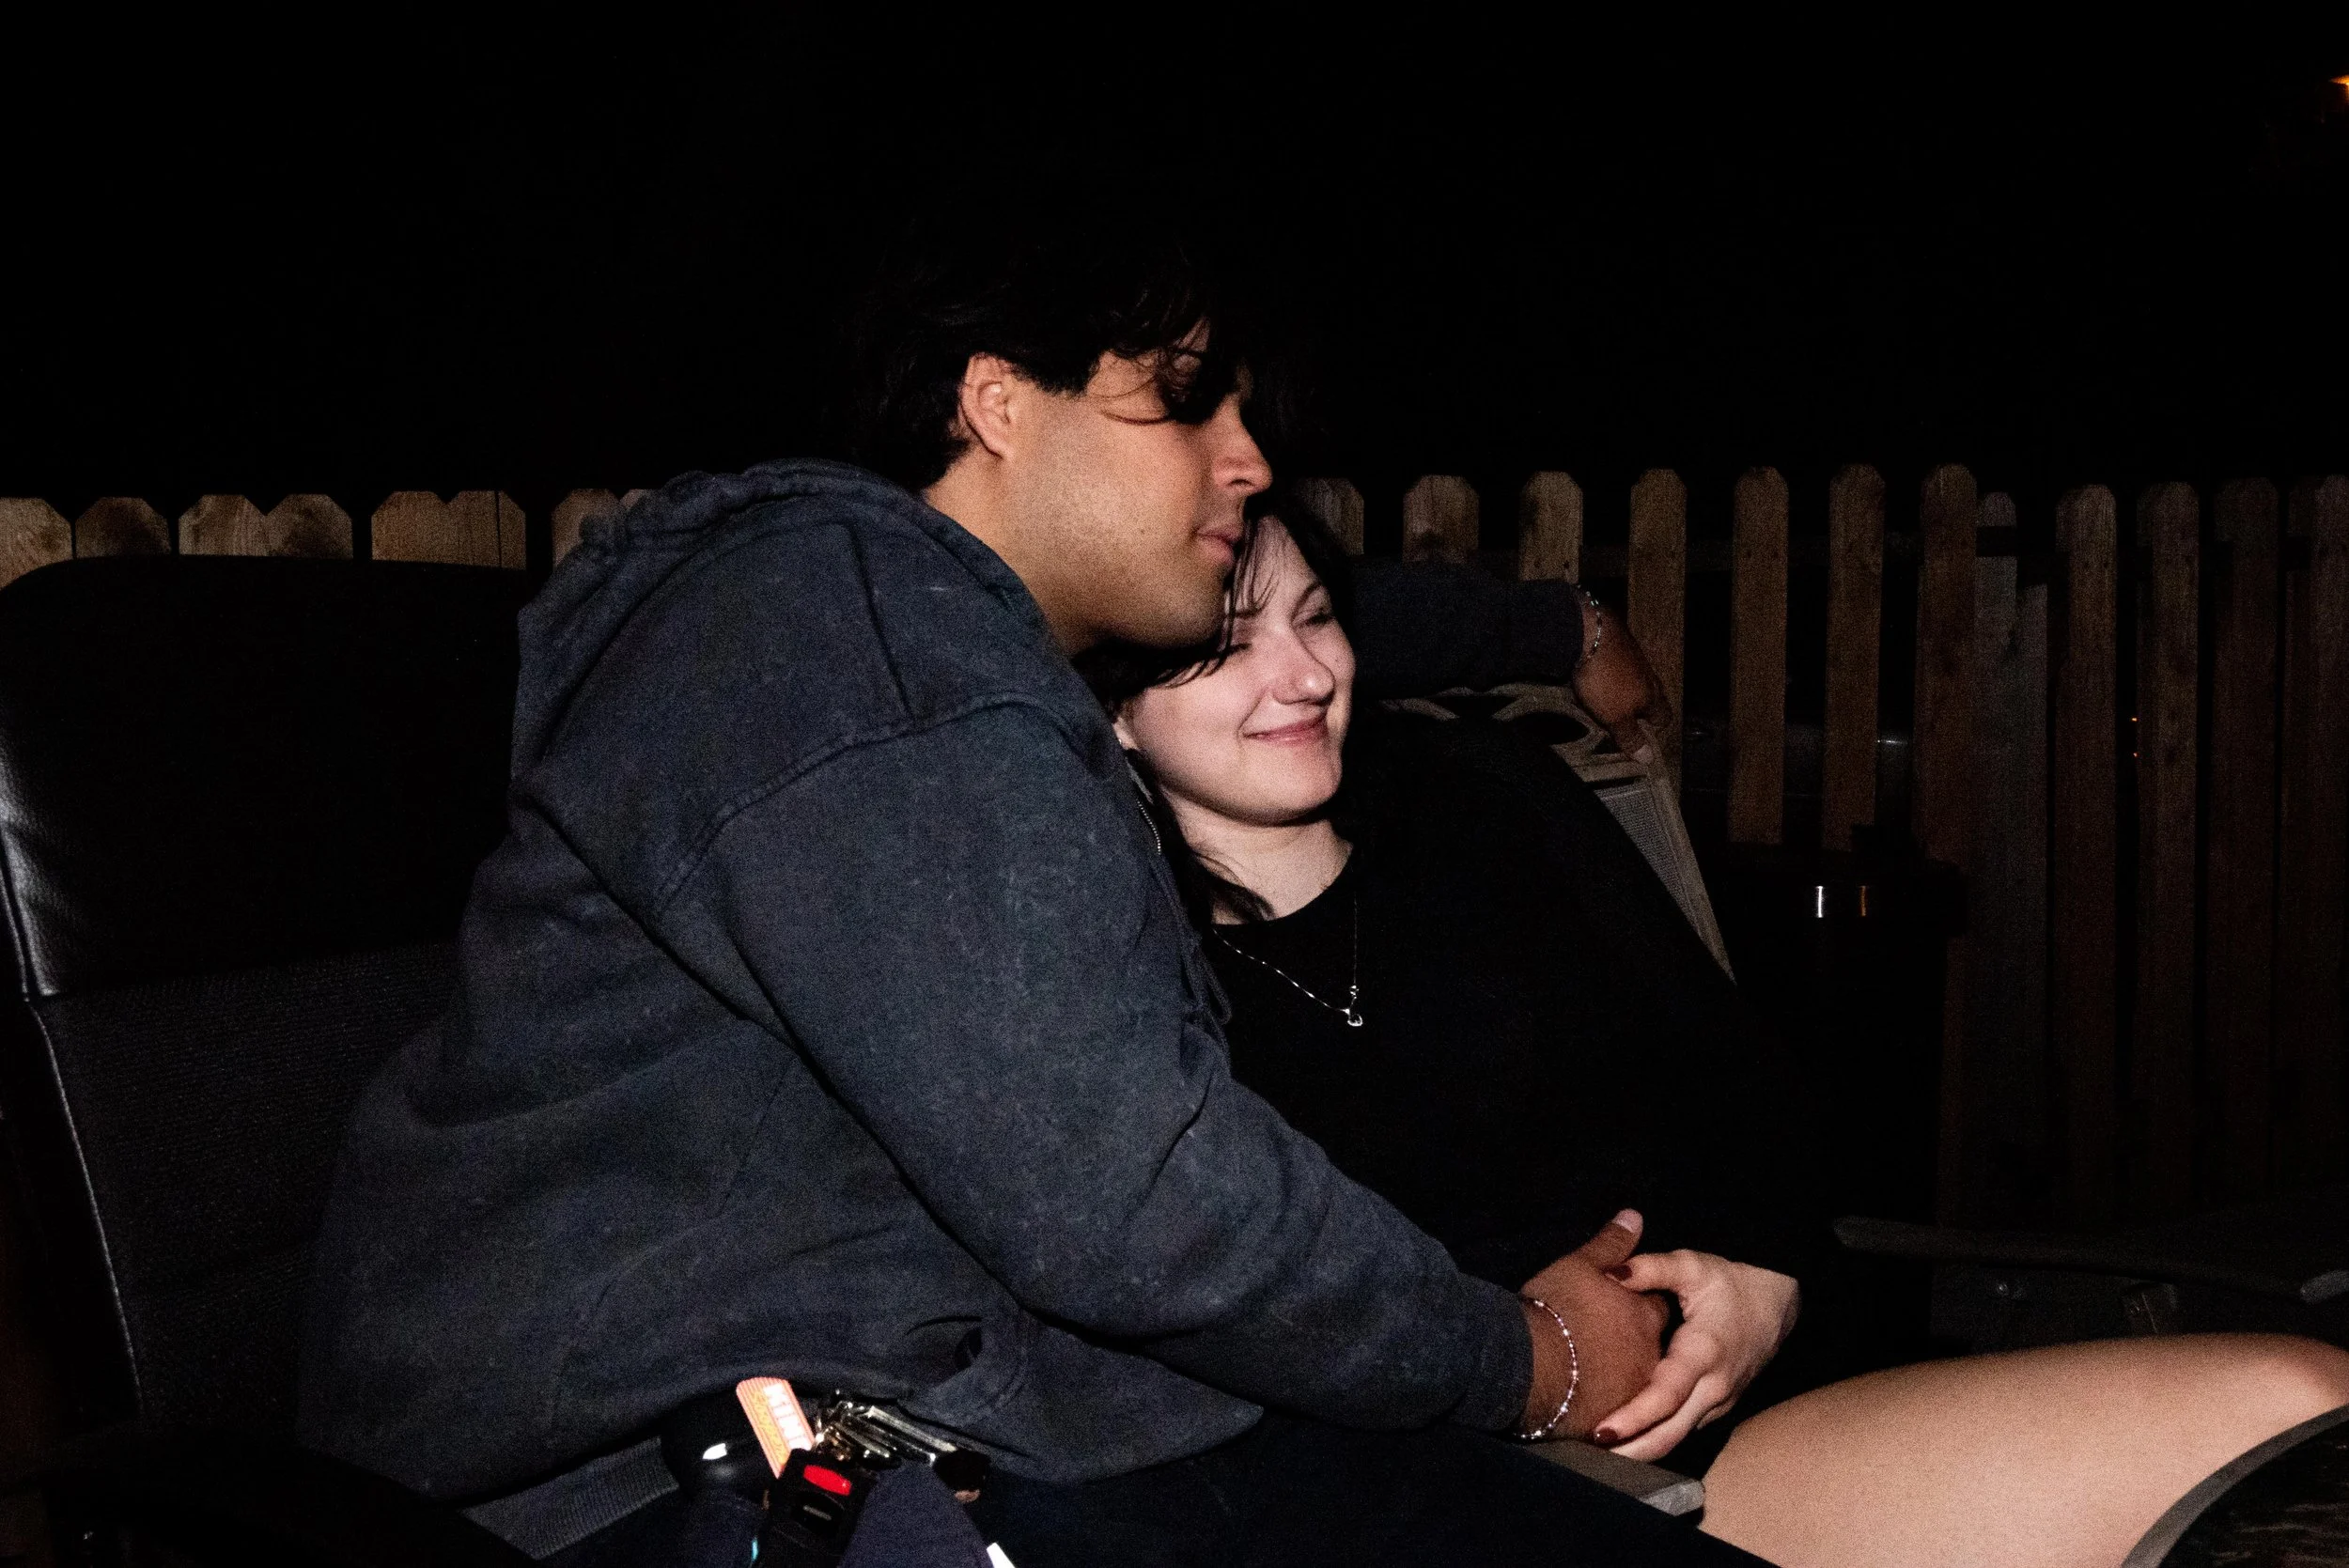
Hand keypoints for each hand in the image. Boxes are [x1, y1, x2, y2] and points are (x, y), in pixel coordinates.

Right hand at [1517, 1210, 1669, 1438]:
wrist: (1531, 1365)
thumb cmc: (1556, 1308)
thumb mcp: (1580, 1265)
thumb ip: (1611, 1244)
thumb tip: (1633, 1216)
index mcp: (1644, 1315)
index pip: (1658, 1308)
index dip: (1643, 1305)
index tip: (1626, 1306)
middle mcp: (1649, 1355)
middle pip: (1654, 1350)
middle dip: (1638, 1348)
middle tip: (1610, 1346)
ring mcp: (1634, 1390)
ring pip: (1639, 1386)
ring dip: (1625, 1381)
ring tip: (1600, 1379)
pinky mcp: (1614, 1419)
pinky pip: (1618, 1413)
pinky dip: (1608, 1407)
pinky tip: (1591, 1406)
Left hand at [1570, 596, 1670, 758]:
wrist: (1589, 630)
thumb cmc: (1605, 679)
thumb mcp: (1615, 716)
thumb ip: (1631, 735)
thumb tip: (1649, 758)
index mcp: (1652, 693)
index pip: (1664, 715)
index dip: (1655, 728)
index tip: (1642, 736)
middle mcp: (1647, 672)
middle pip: (1650, 694)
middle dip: (1640, 707)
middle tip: (1623, 719)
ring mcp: (1631, 654)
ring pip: (1633, 676)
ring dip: (1624, 688)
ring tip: (1606, 698)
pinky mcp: (1613, 640)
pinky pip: (1615, 661)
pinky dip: (1608, 670)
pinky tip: (1594, 673)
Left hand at [1590, 1250, 1799, 1460]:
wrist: (1776, 1301)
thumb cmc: (1730, 1282)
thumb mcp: (1692, 1265)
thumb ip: (1651, 1268)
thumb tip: (1611, 1273)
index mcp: (1704, 1352)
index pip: (1667, 1396)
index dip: (1635, 1417)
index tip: (1602, 1430)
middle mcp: (1714, 1387)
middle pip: (1671, 1433)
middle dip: (1631, 1451)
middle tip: (1588, 1455)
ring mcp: (1720, 1403)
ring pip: (1678, 1437)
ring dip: (1642, 1450)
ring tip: (1598, 1455)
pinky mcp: (1719, 1408)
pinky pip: (1685, 1430)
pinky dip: (1656, 1438)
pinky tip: (1627, 1440)